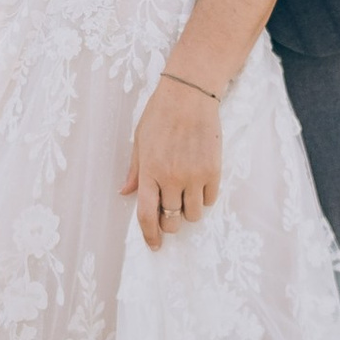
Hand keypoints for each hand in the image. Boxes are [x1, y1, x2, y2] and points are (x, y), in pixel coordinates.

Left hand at [123, 71, 222, 251]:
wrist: (190, 95)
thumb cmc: (160, 114)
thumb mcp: (140, 141)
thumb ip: (135, 170)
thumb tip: (126, 193)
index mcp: (149, 171)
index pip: (147, 215)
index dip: (150, 235)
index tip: (154, 244)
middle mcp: (171, 177)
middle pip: (172, 220)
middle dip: (170, 223)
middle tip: (170, 213)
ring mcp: (194, 175)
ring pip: (193, 214)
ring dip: (188, 211)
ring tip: (186, 194)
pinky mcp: (213, 170)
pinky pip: (210, 200)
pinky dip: (204, 198)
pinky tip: (200, 184)